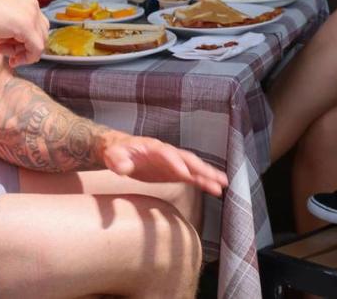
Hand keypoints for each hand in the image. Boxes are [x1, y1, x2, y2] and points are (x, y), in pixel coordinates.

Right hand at [0, 0, 49, 67]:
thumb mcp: (0, 18)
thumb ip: (11, 29)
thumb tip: (14, 43)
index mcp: (26, 1)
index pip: (37, 25)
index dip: (26, 40)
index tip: (11, 47)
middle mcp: (33, 6)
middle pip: (41, 34)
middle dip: (25, 47)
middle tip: (8, 52)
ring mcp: (32, 16)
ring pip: (40, 42)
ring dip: (23, 53)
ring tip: (3, 51)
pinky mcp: (27, 27)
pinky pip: (37, 49)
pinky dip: (27, 58)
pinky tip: (12, 60)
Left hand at [101, 132, 228, 196]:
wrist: (119, 150)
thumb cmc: (116, 151)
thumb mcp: (113, 155)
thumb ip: (118, 160)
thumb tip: (122, 168)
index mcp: (153, 147)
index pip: (167, 154)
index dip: (175, 163)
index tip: (184, 174)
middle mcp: (167, 153)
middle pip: (187, 159)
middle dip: (201, 168)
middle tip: (215, 178)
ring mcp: (172, 163)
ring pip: (193, 167)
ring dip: (208, 175)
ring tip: (223, 184)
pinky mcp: (174, 172)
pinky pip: (191, 177)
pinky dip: (203, 182)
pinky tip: (215, 188)